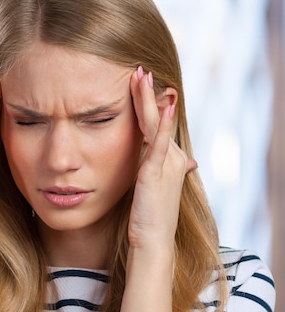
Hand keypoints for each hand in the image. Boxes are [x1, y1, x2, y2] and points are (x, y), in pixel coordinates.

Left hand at [127, 67, 195, 254]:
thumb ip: (151, 172)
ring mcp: (167, 163)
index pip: (155, 124)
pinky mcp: (157, 171)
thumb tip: (159, 165)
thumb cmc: (147, 219)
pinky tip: (162, 103)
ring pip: (155, 123)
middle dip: (147, 93)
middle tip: (139, 69)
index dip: (146, 103)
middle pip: (156, 117)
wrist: (153, 242)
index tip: (137, 82)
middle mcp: (173, 157)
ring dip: (148, 98)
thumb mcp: (150, 190)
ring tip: (141, 75)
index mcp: (168, 160)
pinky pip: (159, 142)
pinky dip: (161, 122)